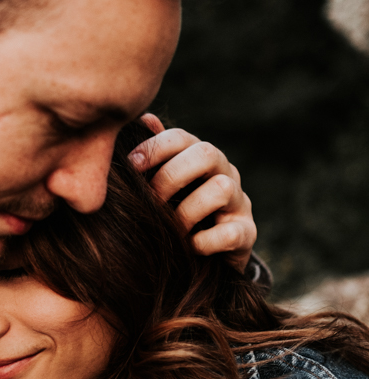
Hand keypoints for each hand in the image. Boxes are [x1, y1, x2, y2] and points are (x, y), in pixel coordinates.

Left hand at [129, 114, 255, 272]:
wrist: (206, 259)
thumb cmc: (178, 215)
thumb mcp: (163, 188)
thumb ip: (155, 158)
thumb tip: (145, 119)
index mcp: (202, 159)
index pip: (183, 138)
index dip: (156, 147)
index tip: (131, 164)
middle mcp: (225, 173)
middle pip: (207, 154)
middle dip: (172, 176)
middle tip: (151, 200)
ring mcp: (239, 203)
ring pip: (222, 188)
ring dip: (187, 212)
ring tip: (170, 229)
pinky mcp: (247, 234)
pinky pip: (229, 233)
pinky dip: (204, 242)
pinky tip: (188, 247)